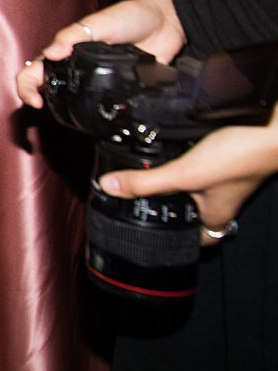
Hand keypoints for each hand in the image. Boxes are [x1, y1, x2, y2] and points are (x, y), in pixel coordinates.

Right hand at [16, 0, 186, 106]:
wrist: (166, 22)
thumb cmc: (129, 15)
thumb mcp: (98, 23)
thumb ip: (72, 35)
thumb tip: (50, 53)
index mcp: (67, 50)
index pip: (36, 69)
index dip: (27, 86)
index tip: (35, 100)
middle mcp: (78, 66)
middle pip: (49, 86)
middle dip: (40, 99)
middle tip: (47, 111)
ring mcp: (98, 79)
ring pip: (74, 99)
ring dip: (65, 109)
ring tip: (68, 119)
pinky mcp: (119, 88)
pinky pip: (104, 103)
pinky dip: (97, 111)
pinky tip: (99, 118)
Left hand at [96, 121, 277, 232]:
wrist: (270, 128)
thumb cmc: (242, 157)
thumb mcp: (184, 174)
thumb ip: (146, 183)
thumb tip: (109, 188)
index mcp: (215, 214)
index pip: (199, 239)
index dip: (179, 242)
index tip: (156, 239)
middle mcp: (222, 199)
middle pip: (193, 211)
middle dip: (169, 206)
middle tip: (143, 201)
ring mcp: (226, 177)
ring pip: (196, 186)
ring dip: (176, 180)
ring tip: (151, 173)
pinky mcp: (227, 155)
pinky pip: (203, 163)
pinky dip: (188, 158)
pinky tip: (175, 147)